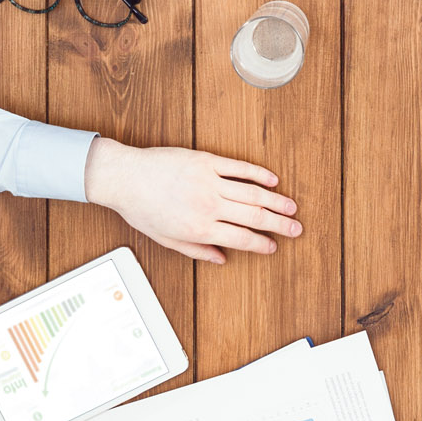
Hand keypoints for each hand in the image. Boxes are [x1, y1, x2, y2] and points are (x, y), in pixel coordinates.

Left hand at [84, 138, 302, 265]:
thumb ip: (197, 251)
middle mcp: (209, 206)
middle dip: (278, 225)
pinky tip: (272, 180)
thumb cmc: (142, 209)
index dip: (262, 244)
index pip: (241, 239)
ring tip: (291, 207)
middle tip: (296, 229)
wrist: (125, 178)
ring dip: (275, 201)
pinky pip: (239, 167)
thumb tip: (222, 259)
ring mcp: (209, 181)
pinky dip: (258, 174)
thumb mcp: (167, 239)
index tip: (274, 246)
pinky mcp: (206, 161)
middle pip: (254, 217)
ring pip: (252, 193)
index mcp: (200, 228)